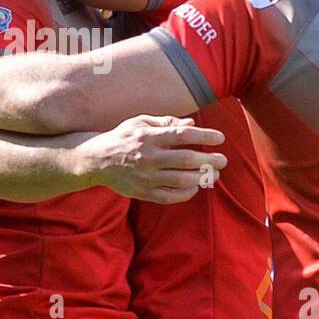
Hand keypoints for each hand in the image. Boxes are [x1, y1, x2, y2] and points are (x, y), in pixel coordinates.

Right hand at [84, 115, 226, 203]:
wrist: (96, 160)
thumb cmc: (122, 137)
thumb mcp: (140, 122)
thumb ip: (166, 122)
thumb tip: (191, 124)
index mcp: (148, 137)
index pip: (182, 135)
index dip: (204, 136)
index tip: (220, 138)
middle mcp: (148, 157)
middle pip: (186, 159)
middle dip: (209, 160)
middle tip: (223, 160)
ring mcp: (145, 177)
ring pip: (181, 180)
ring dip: (202, 177)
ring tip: (214, 174)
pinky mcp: (143, 192)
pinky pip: (170, 196)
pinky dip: (186, 193)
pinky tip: (195, 186)